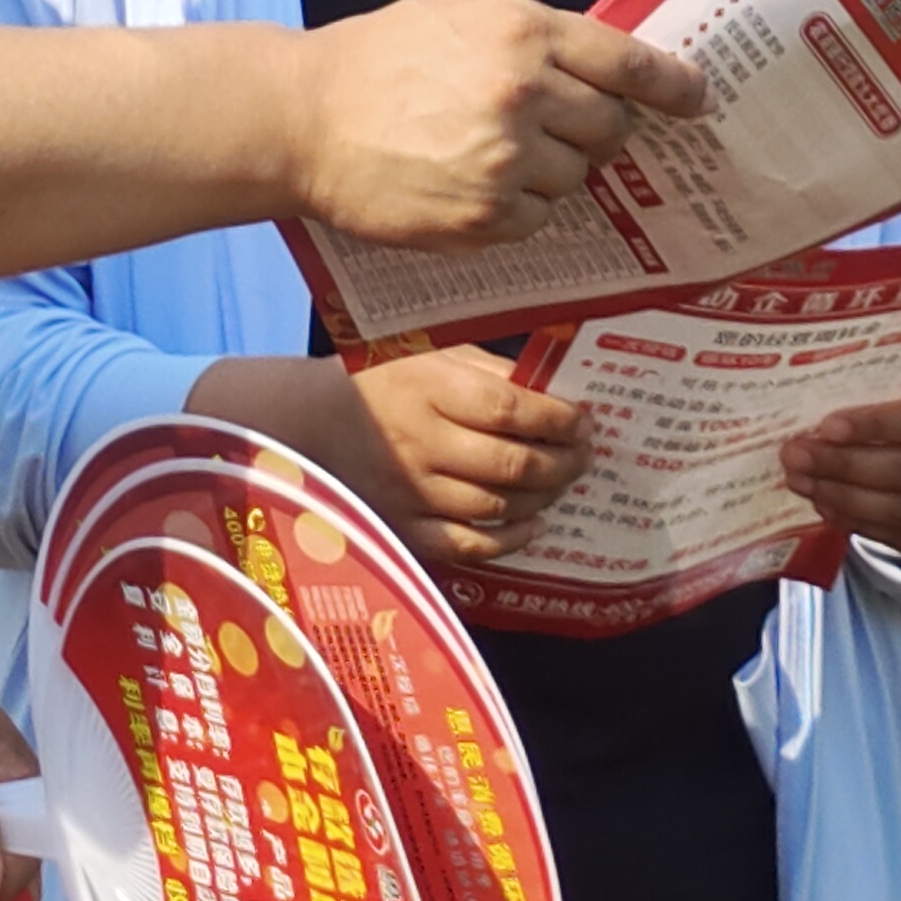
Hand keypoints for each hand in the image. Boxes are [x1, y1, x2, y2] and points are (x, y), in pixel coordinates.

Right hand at [191, 348, 592, 567]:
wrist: (314, 423)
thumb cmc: (384, 380)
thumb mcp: (434, 355)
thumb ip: (491, 372)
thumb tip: (558, 394)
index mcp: (430, 390)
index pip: (511, 410)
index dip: (559, 420)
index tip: (585, 420)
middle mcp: (421, 444)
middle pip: (513, 464)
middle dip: (564, 461)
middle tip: (585, 454)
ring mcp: (412, 493)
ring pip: (498, 506)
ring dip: (544, 497)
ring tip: (563, 481)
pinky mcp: (405, 528)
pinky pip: (468, 545)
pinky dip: (509, 540)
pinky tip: (532, 525)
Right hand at [291, 0, 706, 248]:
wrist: (306, 117)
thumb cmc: (383, 58)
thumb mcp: (464, 15)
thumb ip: (536, 37)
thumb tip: (607, 68)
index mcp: (525, 32)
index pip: (629, 62)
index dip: (673, 85)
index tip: (698, 98)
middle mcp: (525, 93)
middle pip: (612, 125)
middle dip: (597, 130)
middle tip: (559, 127)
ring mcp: (507, 159)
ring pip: (577, 176)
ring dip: (552, 170)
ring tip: (493, 153)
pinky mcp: (485, 215)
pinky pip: (540, 218)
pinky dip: (519, 209)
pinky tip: (475, 187)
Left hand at [781, 365, 900, 560]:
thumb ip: (895, 375)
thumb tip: (824, 372)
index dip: (877, 424)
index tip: (826, 425)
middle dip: (843, 465)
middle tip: (794, 454)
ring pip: (899, 510)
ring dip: (841, 496)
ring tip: (799, 479)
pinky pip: (895, 537)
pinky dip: (854, 521)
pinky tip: (822, 503)